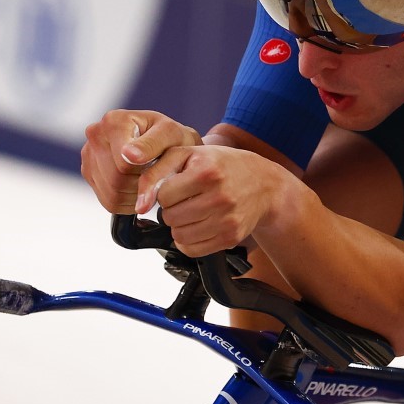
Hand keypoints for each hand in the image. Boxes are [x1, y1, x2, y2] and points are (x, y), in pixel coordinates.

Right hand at [80, 110, 200, 212]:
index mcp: (113, 121)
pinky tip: (138, 186)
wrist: (167, 143)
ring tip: (148, 179)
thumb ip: (151, 144)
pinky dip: (128, 200)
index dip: (144, 171)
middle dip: (140, 183)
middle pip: (115, 180)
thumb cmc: (170, 137)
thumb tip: (128, 155)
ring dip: (136, 194)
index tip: (157, 164)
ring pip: (112, 193)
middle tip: (155, 173)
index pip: (124, 165)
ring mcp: (89, 155)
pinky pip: (108, 201)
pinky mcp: (89, 173)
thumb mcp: (170, 135)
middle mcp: (95, 135)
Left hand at [136, 145, 288, 256]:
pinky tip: (200, 225)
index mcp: (207, 171)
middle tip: (188, 198)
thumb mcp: (189, 154)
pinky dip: (190, 240)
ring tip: (194, 210)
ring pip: (179, 235)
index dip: (166, 191)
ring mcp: (227, 220)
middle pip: (170, 217)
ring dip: (180, 225)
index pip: (163, 195)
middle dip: (173, 208)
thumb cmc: (223, 165)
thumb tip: (140, 205)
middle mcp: (220, 196)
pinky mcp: (231, 237)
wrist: (264, 184)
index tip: (179, 184)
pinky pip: (193, 249)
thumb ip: (156, 172)